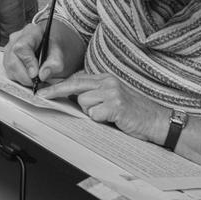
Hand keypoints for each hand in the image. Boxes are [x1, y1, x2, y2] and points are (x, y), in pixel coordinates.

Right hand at [3, 22, 69, 86]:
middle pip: (12, 60)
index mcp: (31, 32)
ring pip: (9, 68)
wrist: (60, 45)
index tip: (36, 75)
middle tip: (40, 82)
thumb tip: (42, 75)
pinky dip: (21, 78)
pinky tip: (31, 77)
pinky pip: (10, 72)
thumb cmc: (61, 45)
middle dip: (25, 76)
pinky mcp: (9, 58)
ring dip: (23, 78)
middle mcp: (17, 38)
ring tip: (37, 79)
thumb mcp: (64, 54)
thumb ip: (55, 64)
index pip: (22, 47)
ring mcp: (10, 48)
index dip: (27, 63)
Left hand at [38, 72, 169, 142]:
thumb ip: (95, 93)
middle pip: (74, 85)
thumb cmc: (134, 112)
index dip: (59, 85)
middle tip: (42, 96)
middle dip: (56, 92)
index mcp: (106, 78)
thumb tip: (71, 96)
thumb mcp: (113, 97)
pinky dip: (100, 120)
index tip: (43, 90)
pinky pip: (94, 114)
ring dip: (91, 113)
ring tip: (107, 115)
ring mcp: (113, 93)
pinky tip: (112, 119)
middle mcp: (108, 82)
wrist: (158, 121)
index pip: (77, 79)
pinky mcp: (116, 106)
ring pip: (84, 102)